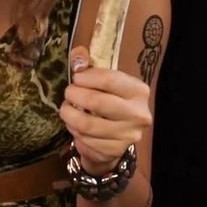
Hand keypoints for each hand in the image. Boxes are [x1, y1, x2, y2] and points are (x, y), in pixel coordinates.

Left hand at [58, 46, 151, 174]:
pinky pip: (86, 140)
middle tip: (68, 94)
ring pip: (87, 125)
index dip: (86, 77)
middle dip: (75, 96)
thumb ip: (88, 64)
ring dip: (70, 115)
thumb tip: (77, 55)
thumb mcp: (102, 80)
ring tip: (67, 110)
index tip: (76, 77)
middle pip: (97, 102)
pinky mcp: (115, 151)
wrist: (115, 137)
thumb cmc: (108, 101)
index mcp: (139, 91)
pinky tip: (75, 126)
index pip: (109, 79)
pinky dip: (74, 132)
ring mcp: (128, 135)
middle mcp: (138, 114)